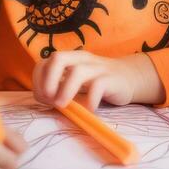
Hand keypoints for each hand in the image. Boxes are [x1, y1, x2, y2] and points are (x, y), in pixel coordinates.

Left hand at [32, 51, 155, 109]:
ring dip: (65, 91)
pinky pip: (98, 86)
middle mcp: (82, 59)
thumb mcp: (76, 81)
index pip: (45, 62)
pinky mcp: (112, 80)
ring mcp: (98, 68)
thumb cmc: (97, 83)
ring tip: (63, 106)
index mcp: (71, 58)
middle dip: (48, 80)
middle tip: (49, 99)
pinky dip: (90, 100)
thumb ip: (59, 86)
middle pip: (58, 58)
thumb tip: (43, 99)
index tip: (43, 98)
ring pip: (77, 72)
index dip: (38, 80)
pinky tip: (89, 109)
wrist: (130, 78)